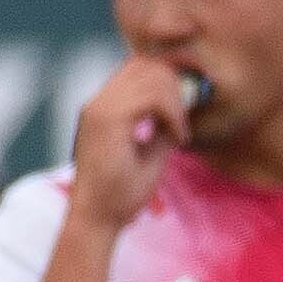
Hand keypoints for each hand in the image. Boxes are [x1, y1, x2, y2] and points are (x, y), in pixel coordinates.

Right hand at [69, 57, 194, 232]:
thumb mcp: (149, 153)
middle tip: (184, 124)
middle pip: (146, 65)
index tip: (183, 118)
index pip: (139, 69)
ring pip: (150, 76)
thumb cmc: (121, 192)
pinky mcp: (104, 120)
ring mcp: (98, 108)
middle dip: (177, 89)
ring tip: (180, 134)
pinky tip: (179, 138)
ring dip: (177, 102)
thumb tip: (179, 111)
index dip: (170, 84)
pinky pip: (150, 97)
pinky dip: (173, 113)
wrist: (98, 216)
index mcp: (105, 107)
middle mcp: (98, 101)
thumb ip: (160, 129)